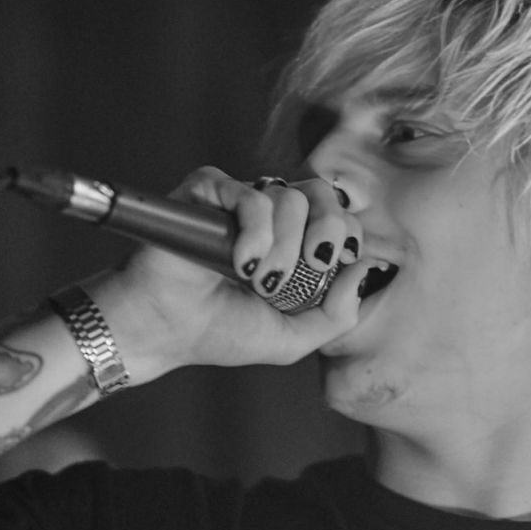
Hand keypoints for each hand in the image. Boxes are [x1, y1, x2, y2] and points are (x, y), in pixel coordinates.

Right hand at [89, 165, 370, 381]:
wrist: (164, 331)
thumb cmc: (220, 332)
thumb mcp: (293, 338)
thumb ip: (338, 315)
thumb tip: (366, 269)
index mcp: (293, 240)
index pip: (339, 215)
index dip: (346, 234)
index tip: (332, 266)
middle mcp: (269, 214)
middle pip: (323, 194)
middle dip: (328, 231)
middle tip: (312, 266)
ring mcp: (237, 199)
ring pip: (289, 198)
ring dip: (283, 247)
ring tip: (256, 279)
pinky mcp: (208, 190)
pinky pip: (250, 195)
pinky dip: (256, 231)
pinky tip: (241, 262)